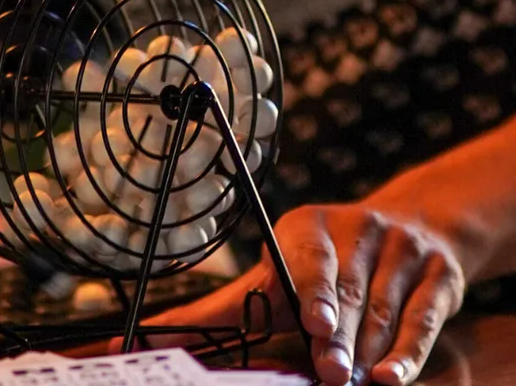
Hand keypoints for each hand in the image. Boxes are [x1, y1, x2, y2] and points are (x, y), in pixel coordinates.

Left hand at [110, 204, 466, 385]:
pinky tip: (389, 376)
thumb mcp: (278, 272)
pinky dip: (407, 351)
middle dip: (335, 334)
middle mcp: (358, 231)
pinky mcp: (437, 277)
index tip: (310, 321)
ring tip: (350, 378)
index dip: (310, 292)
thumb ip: (228, 305)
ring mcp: (401, 251)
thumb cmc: (326, 263)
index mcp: (308, 226)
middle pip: (345, 291)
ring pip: (381, 310)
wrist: (417, 226)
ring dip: (365, 349)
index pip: (303, 260)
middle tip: (329, 368)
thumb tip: (157, 328)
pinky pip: (423, 319)